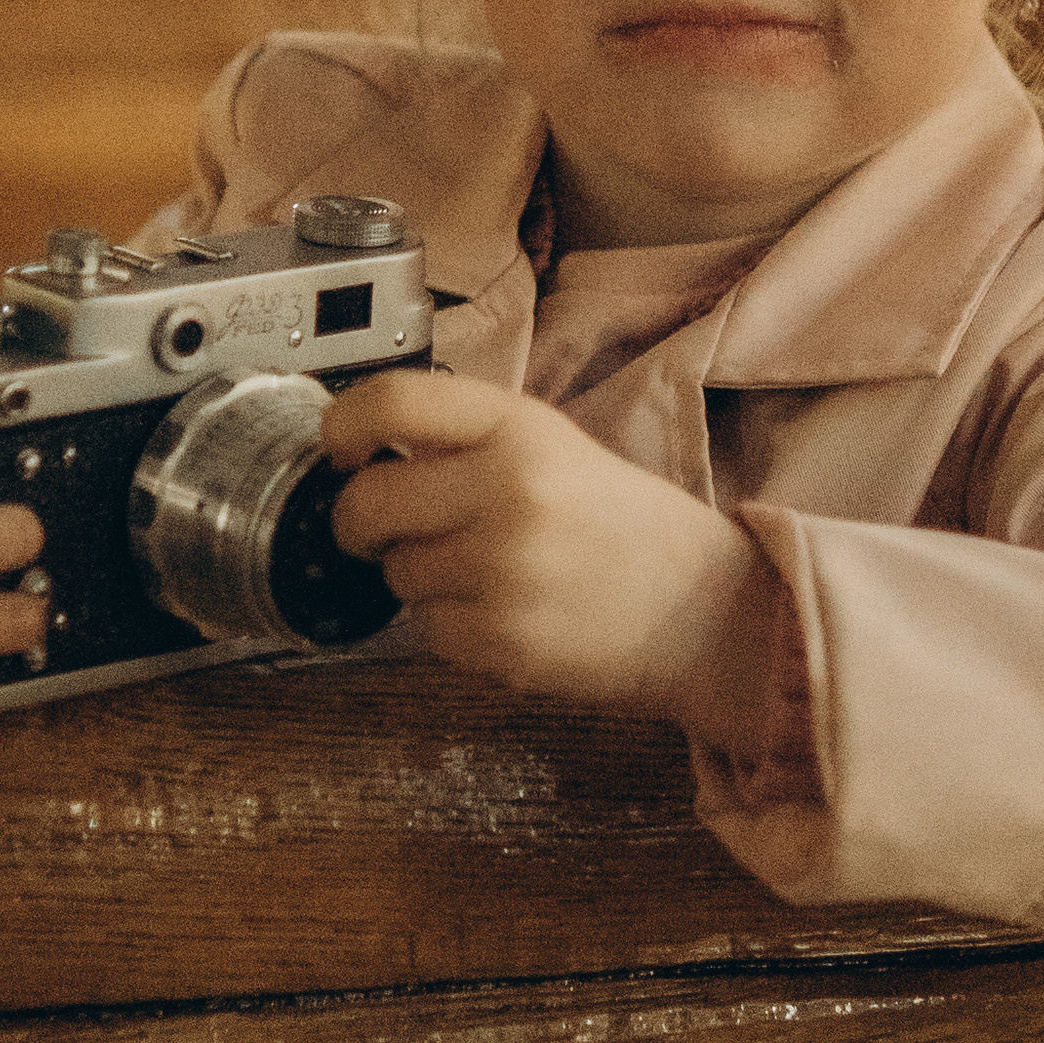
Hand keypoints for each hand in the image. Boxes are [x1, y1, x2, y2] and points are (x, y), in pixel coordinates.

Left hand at [319, 372, 782, 759]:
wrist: (705, 611)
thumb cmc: (621, 524)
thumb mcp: (555, 448)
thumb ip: (467, 441)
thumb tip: (361, 452)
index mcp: (521, 428)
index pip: (393, 402)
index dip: (343, 424)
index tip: (338, 447)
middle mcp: (509, 489)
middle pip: (367, 502)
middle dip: (359, 522)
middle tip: (383, 529)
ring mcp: (504, 569)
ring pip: (396, 573)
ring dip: (421, 578)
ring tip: (487, 574)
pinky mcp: (502, 640)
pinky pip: (428, 631)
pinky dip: (453, 628)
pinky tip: (507, 614)